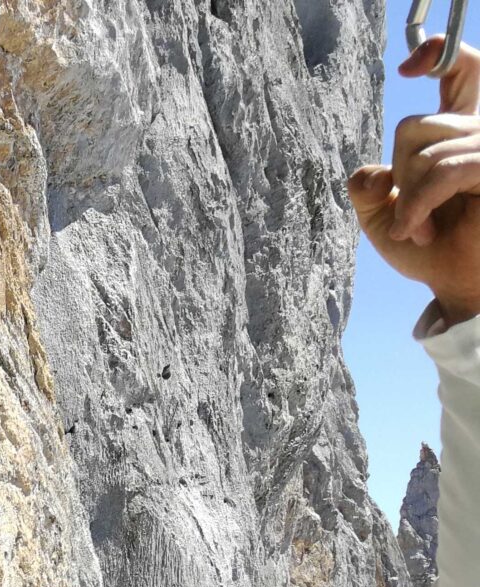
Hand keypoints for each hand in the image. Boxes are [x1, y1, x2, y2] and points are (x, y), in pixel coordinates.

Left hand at [349, 36, 479, 322]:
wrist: (457, 287)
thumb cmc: (428, 249)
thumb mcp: (383, 215)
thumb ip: (368, 186)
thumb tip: (372, 173)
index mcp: (459, 133)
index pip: (463, 69)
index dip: (440, 54)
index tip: (408, 68)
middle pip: (415, 126)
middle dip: (398, 176)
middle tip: (405, 217)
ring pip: (424, 148)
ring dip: (407, 199)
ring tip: (415, 231)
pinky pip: (445, 168)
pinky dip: (417, 202)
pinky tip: (412, 230)